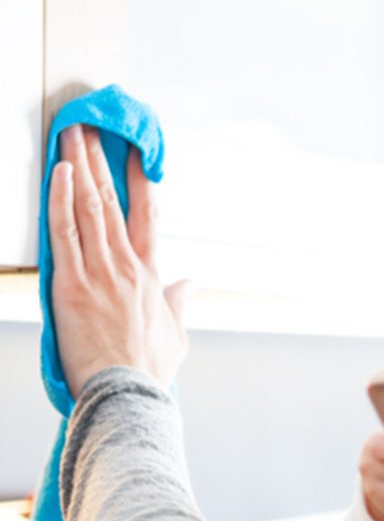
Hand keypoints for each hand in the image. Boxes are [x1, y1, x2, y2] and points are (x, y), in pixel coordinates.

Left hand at [49, 124, 188, 396]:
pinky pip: (64, 229)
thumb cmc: (149, 370)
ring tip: (71, 134)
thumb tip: (190, 285)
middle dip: (101, 161)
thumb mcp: (176, 336)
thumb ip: (180, 304)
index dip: (141, 182)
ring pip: (88, 206)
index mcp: (152, 276)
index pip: (148, 217)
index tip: (134, 154)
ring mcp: (99, 271)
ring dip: (78, 165)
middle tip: (91, 127)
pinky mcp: (71, 283)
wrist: (127, 392)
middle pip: (112, 201)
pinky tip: (57, 170)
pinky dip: (60, 197)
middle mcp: (127, 266)